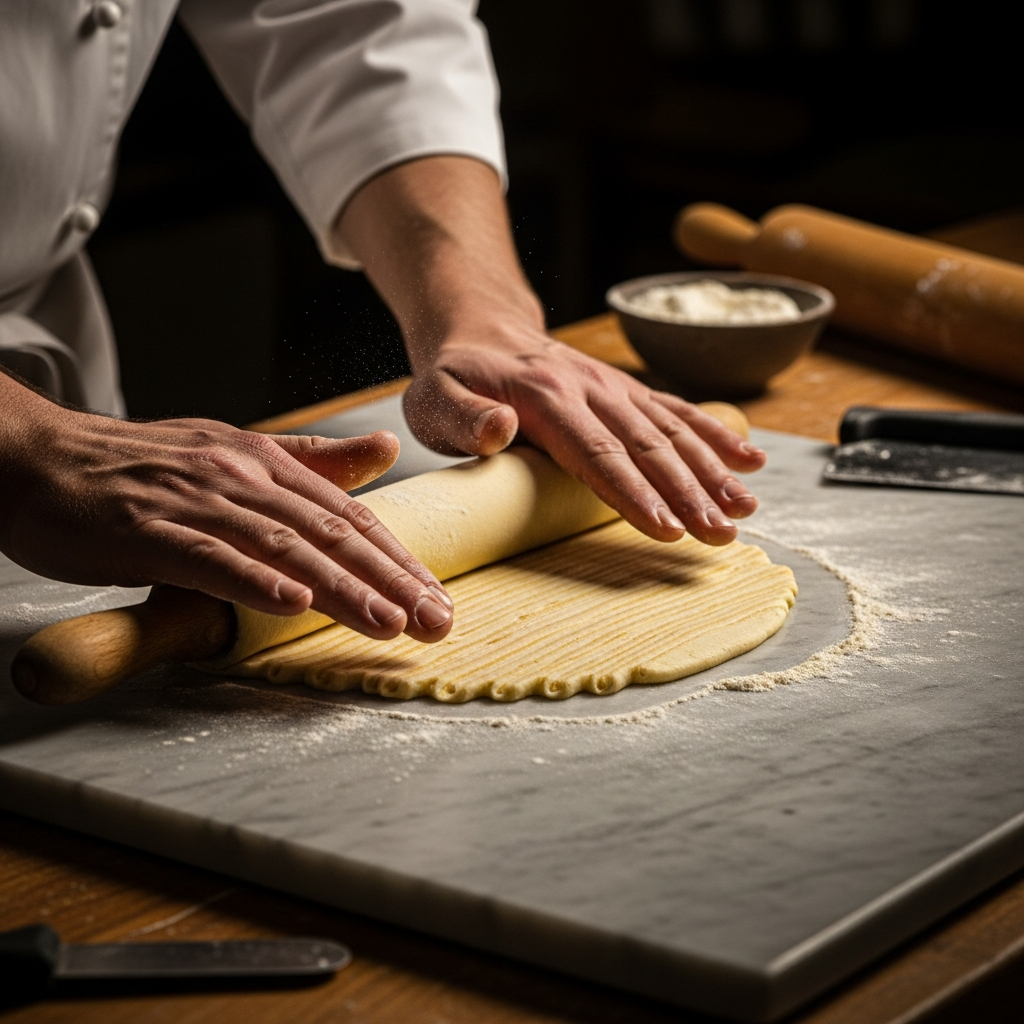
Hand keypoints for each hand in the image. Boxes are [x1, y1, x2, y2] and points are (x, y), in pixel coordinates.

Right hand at [0, 378, 452, 642]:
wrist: (41, 458)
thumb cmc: (142, 466)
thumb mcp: (235, 452)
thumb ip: (313, 460)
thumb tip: (385, 452)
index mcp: (265, 462)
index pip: (348, 516)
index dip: (397, 557)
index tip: (436, 596)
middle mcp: (241, 477)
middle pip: (329, 533)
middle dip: (389, 579)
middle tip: (437, 620)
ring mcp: (195, 502)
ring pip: (283, 547)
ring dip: (340, 587)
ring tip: (388, 622)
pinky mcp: (148, 530)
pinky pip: (208, 558)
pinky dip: (252, 580)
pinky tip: (291, 603)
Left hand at [403, 324, 765, 545]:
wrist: (480, 328)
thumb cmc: (455, 377)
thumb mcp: (435, 397)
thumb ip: (464, 417)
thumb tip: (501, 429)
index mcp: (545, 397)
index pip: (596, 452)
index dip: (634, 493)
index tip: (667, 528)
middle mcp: (590, 389)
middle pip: (647, 446)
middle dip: (689, 493)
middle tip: (721, 535)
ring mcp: (614, 388)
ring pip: (672, 430)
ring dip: (711, 471)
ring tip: (745, 511)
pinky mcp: (626, 391)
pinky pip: (677, 410)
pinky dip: (715, 435)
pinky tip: (750, 462)